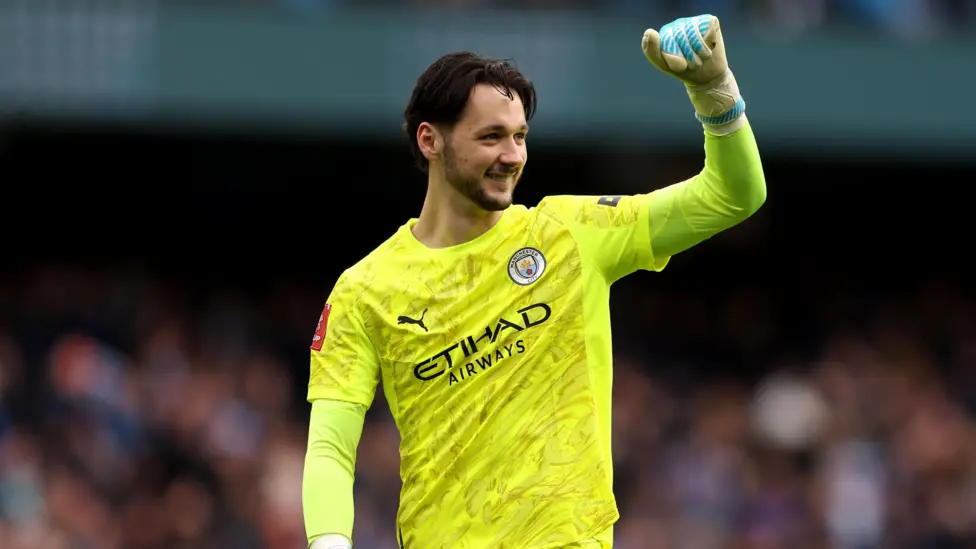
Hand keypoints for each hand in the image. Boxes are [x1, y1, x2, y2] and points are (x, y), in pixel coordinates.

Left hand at [641, 14, 744, 128]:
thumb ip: (651, 51)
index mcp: (666, 33)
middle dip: (689, 56)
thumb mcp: (664, 65)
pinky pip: (708, 28)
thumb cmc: (684, 70)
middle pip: (681, 36)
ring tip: (702, 58)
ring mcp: (694, 21)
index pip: (667, 40)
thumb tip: (649, 31)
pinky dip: (710, 43)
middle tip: (693, 65)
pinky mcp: (709, 21)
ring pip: (694, 33)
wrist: (707, 76)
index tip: (681, 66)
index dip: (676, 56)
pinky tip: (710, 47)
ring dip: (700, 51)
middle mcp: (679, 24)